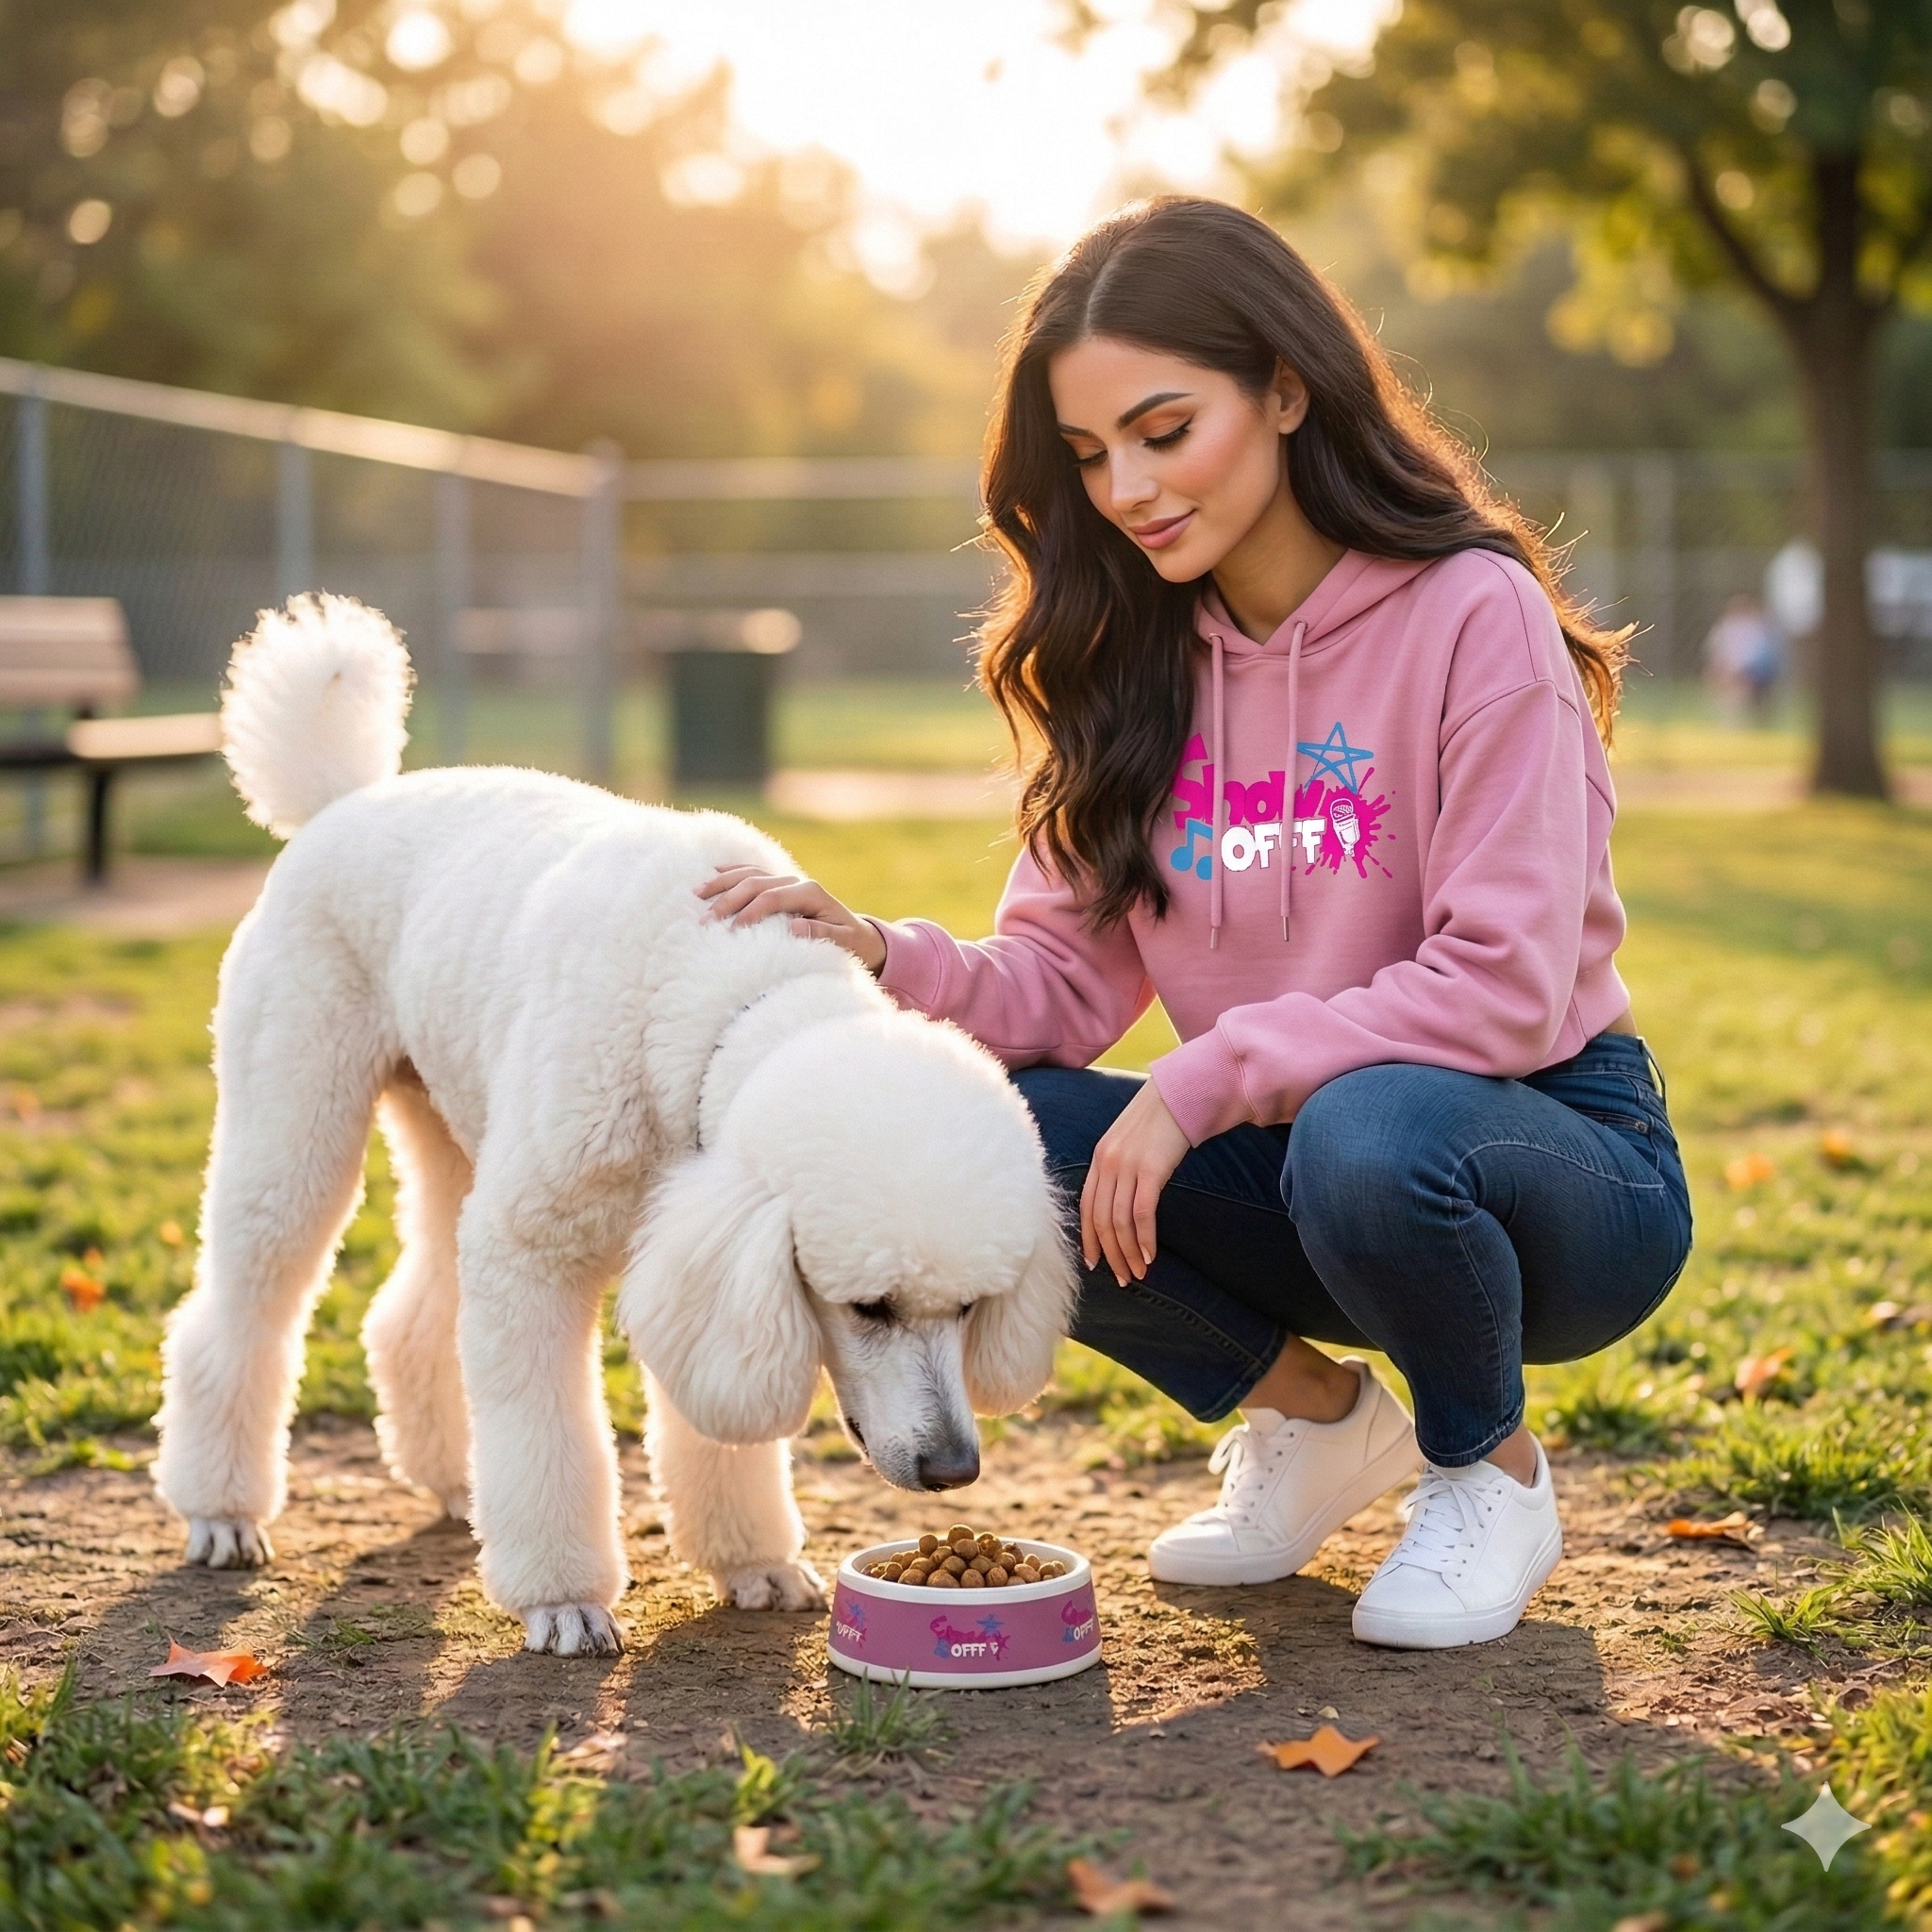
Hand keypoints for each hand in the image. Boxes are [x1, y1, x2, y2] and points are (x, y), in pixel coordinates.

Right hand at [696, 864, 886, 973]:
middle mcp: (797, 882)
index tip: (731, 929)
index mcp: (811, 893)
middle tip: (706, 919)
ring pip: (749, 874)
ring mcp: (787, 881)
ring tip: (697, 894)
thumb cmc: (851, 942)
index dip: (750, 911)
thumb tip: (795, 927)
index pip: (772, 898)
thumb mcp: (844, 942)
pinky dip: (731, 872)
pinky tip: (711, 873)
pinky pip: (751, 873)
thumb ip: (822, 934)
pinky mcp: (779, 885)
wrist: (858, 934)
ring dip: (722, 882)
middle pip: (755, 884)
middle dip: (728, 900)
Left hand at [1080, 1079, 1191, 1286]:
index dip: (1089, 1238)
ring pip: (1120, 1221)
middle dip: (1111, 1254)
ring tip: (1140, 1272)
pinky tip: (1150, 1254)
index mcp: (1099, 1158)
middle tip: (1123, 1277)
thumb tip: (1120, 1202)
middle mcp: (1107, 1163)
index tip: (1096, 1263)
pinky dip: (1144, 1237)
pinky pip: (1142, 1212)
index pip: (1087, 1207)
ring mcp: (1127, 1166)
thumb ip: (1120, 1168)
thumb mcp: (1130, 1143)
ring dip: (1129, 1252)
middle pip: (1102, 1220)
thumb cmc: (1160, 1121)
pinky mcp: (1151, 1169)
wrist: (1181, 1094)